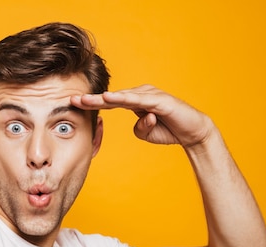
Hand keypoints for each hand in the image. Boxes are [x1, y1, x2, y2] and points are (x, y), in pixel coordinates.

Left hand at [71, 85, 217, 147]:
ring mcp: (151, 96)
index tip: (73, 104)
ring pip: (123, 97)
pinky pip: (138, 100)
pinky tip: (110, 99)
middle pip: (112, 98)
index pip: (109, 102)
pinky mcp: (160, 101)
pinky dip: (124, 99)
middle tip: (72, 99)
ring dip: (104, 99)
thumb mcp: (146, 133)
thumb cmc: (169, 130)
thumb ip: (139, 128)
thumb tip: (138, 123)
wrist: (193, 132)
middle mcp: (141, 95)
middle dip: (92, 99)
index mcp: (135, 102)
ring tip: (87, 100)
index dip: (92, 103)